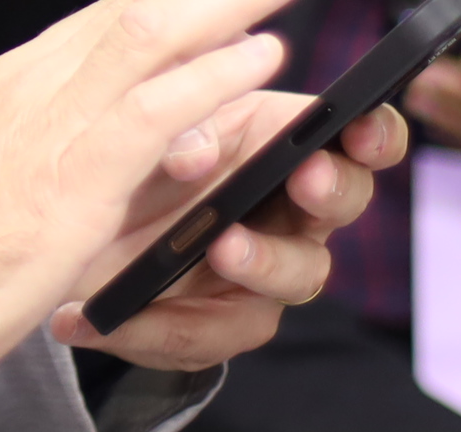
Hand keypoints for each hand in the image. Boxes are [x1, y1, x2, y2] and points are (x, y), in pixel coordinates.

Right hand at [0, 0, 352, 404]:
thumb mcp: (12, 178)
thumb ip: (76, 141)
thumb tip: (162, 130)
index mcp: (23, 81)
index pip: (126, 7)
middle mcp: (35, 82)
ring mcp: (48, 124)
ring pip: (153, 31)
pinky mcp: (65, 179)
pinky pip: (150, 113)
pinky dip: (210, 77)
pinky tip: (261, 55)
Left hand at [53, 96, 404, 369]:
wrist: (87, 230)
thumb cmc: (141, 159)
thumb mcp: (153, 130)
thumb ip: (178, 131)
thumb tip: (190, 154)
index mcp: (284, 144)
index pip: (357, 136)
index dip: (373, 133)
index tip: (361, 130)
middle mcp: (293, 208)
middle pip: (344, 200)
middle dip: (331, 189)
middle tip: (307, 178)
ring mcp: (268, 267)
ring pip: (299, 274)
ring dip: (263, 261)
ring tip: (222, 247)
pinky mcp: (225, 320)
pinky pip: (212, 331)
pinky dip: (160, 325)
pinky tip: (109, 319)